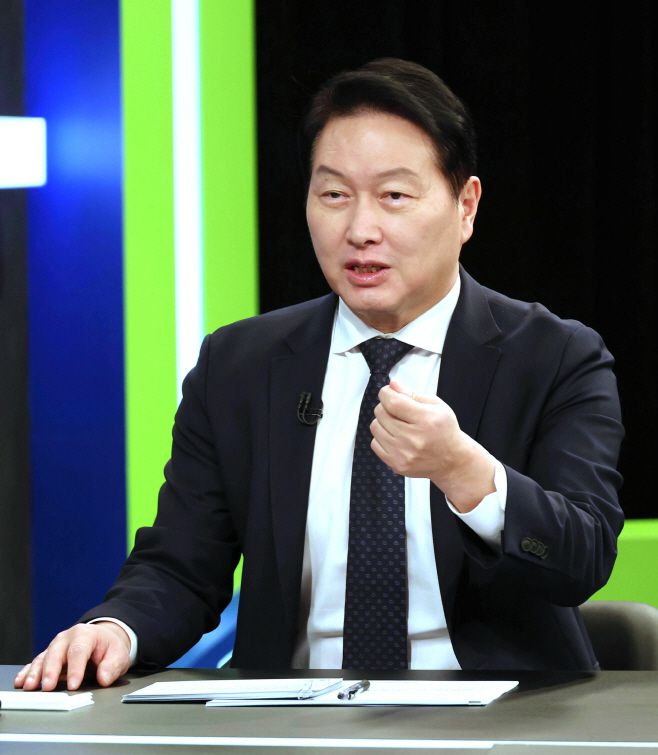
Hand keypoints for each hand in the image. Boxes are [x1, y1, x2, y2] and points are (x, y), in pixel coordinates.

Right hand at [14, 622, 130, 691]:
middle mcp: (67, 638)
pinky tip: (22, 681)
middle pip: (57, 653)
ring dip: (35, 673)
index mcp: (86, 634)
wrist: (103, 639)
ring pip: (43, 658)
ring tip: (30, 686)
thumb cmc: (109, 647)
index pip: (79, 651)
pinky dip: (28, 672)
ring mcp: (56, 646)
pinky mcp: (49, 655)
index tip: (74, 685)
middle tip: (48, 687)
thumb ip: (112, 666)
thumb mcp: (118, 654)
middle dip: (51, 671)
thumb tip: (104, 678)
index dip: (76, 668)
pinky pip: (36, 662)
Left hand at [370, 380, 494, 511]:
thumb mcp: (437, 406)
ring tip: (397, 423)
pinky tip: (395, 437)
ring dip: (383, 422)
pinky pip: (375, 443)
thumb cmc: (445, 431)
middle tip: (397, 409)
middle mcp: (414, 438)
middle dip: (386, 406)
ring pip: (375, 427)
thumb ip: (412, 394)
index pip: (393, 402)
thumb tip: (393, 385)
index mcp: (426, 420)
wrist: (452, 460)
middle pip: (381, 413)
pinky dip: (382, 437)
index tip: (388, 392)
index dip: (386, 393)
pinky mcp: (396, 464)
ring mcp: (403, 453)